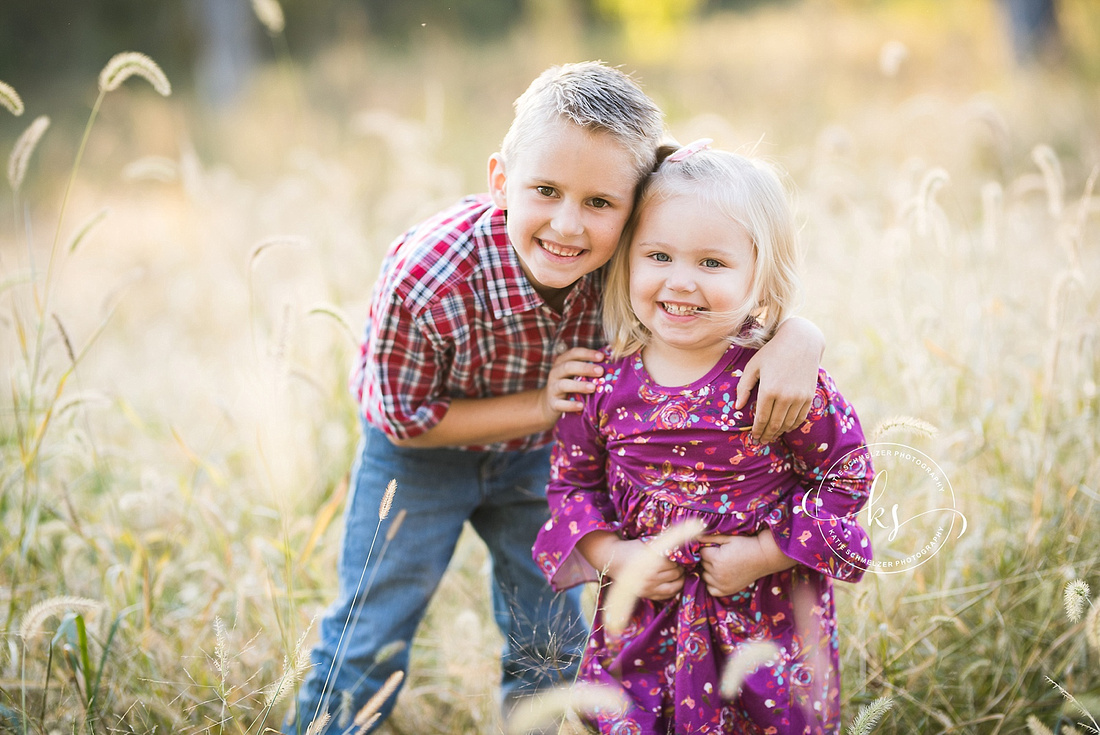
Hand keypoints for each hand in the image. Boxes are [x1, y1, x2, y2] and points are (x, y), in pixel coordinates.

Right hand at [540, 347, 604, 421]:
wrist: (550, 404)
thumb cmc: (571, 385)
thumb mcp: (576, 374)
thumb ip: (589, 367)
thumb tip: (612, 359)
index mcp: (563, 362)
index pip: (574, 353)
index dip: (587, 353)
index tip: (602, 357)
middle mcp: (556, 373)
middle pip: (568, 367)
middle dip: (585, 368)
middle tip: (600, 371)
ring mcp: (553, 389)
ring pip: (563, 385)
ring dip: (579, 386)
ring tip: (593, 388)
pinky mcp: (552, 404)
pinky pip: (560, 404)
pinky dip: (570, 405)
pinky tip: (581, 406)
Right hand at [608, 538, 685, 600]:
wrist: (613, 560)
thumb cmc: (631, 549)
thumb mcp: (647, 544)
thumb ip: (663, 546)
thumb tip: (681, 546)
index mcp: (650, 563)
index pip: (673, 564)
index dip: (678, 560)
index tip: (678, 557)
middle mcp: (650, 578)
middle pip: (675, 575)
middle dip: (681, 569)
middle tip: (681, 565)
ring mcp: (648, 588)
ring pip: (673, 588)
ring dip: (681, 581)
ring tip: (680, 575)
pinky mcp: (645, 594)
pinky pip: (665, 597)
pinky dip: (673, 591)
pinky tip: (674, 584)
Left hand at [698, 531, 795, 597]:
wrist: (763, 557)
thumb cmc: (745, 545)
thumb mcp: (727, 538)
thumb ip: (709, 538)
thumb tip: (695, 537)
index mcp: (716, 560)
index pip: (701, 553)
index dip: (707, 549)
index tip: (716, 547)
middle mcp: (718, 574)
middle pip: (703, 565)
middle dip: (708, 559)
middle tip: (720, 555)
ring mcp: (722, 584)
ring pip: (705, 577)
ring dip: (708, 571)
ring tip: (720, 564)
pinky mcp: (728, 591)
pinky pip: (711, 590)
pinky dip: (712, 584)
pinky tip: (718, 576)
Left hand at [735, 317, 823, 442]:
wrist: (801, 341)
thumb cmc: (772, 352)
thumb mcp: (753, 366)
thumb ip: (743, 387)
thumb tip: (737, 407)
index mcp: (768, 390)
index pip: (761, 418)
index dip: (757, 430)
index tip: (754, 437)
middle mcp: (785, 396)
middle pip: (775, 424)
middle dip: (767, 435)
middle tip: (762, 441)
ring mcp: (799, 397)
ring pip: (788, 424)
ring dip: (780, 432)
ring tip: (772, 435)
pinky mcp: (810, 396)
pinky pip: (800, 417)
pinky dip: (792, 425)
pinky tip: (786, 427)